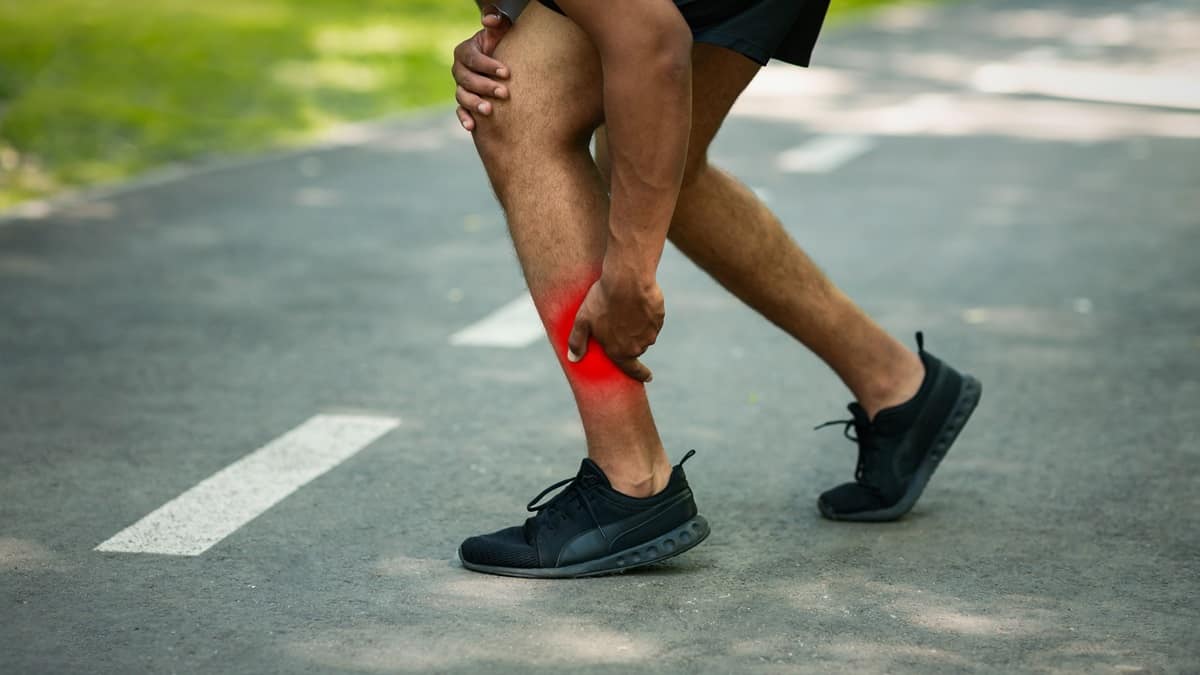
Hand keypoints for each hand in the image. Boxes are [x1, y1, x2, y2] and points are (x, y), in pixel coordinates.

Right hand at [452, 6, 512, 130]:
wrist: (503, 61)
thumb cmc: (502, 43)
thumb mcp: (501, 29)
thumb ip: (496, 21)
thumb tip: (491, 20)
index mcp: (465, 52)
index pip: (473, 59)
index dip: (488, 65)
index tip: (506, 72)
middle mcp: (459, 70)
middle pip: (467, 79)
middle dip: (485, 86)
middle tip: (504, 93)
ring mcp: (461, 87)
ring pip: (462, 96)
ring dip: (475, 104)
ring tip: (489, 111)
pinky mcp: (464, 103)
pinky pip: (460, 111)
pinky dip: (464, 119)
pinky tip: (472, 127)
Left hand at [566, 271, 664, 382]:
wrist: (627, 279)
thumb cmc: (602, 300)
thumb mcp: (583, 320)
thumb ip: (577, 341)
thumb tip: (573, 358)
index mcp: (619, 351)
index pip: (632, 369)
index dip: (640, 374)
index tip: (647, 378)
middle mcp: (637, 346)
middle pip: (635, 347)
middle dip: (629, 339)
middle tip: (619, 323)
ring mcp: (650, 332)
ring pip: (645, 333)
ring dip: (638, 326)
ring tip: (625, 308)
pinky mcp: (659, 318)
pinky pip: (653, 320)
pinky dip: (647, 314)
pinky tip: (637, 302)